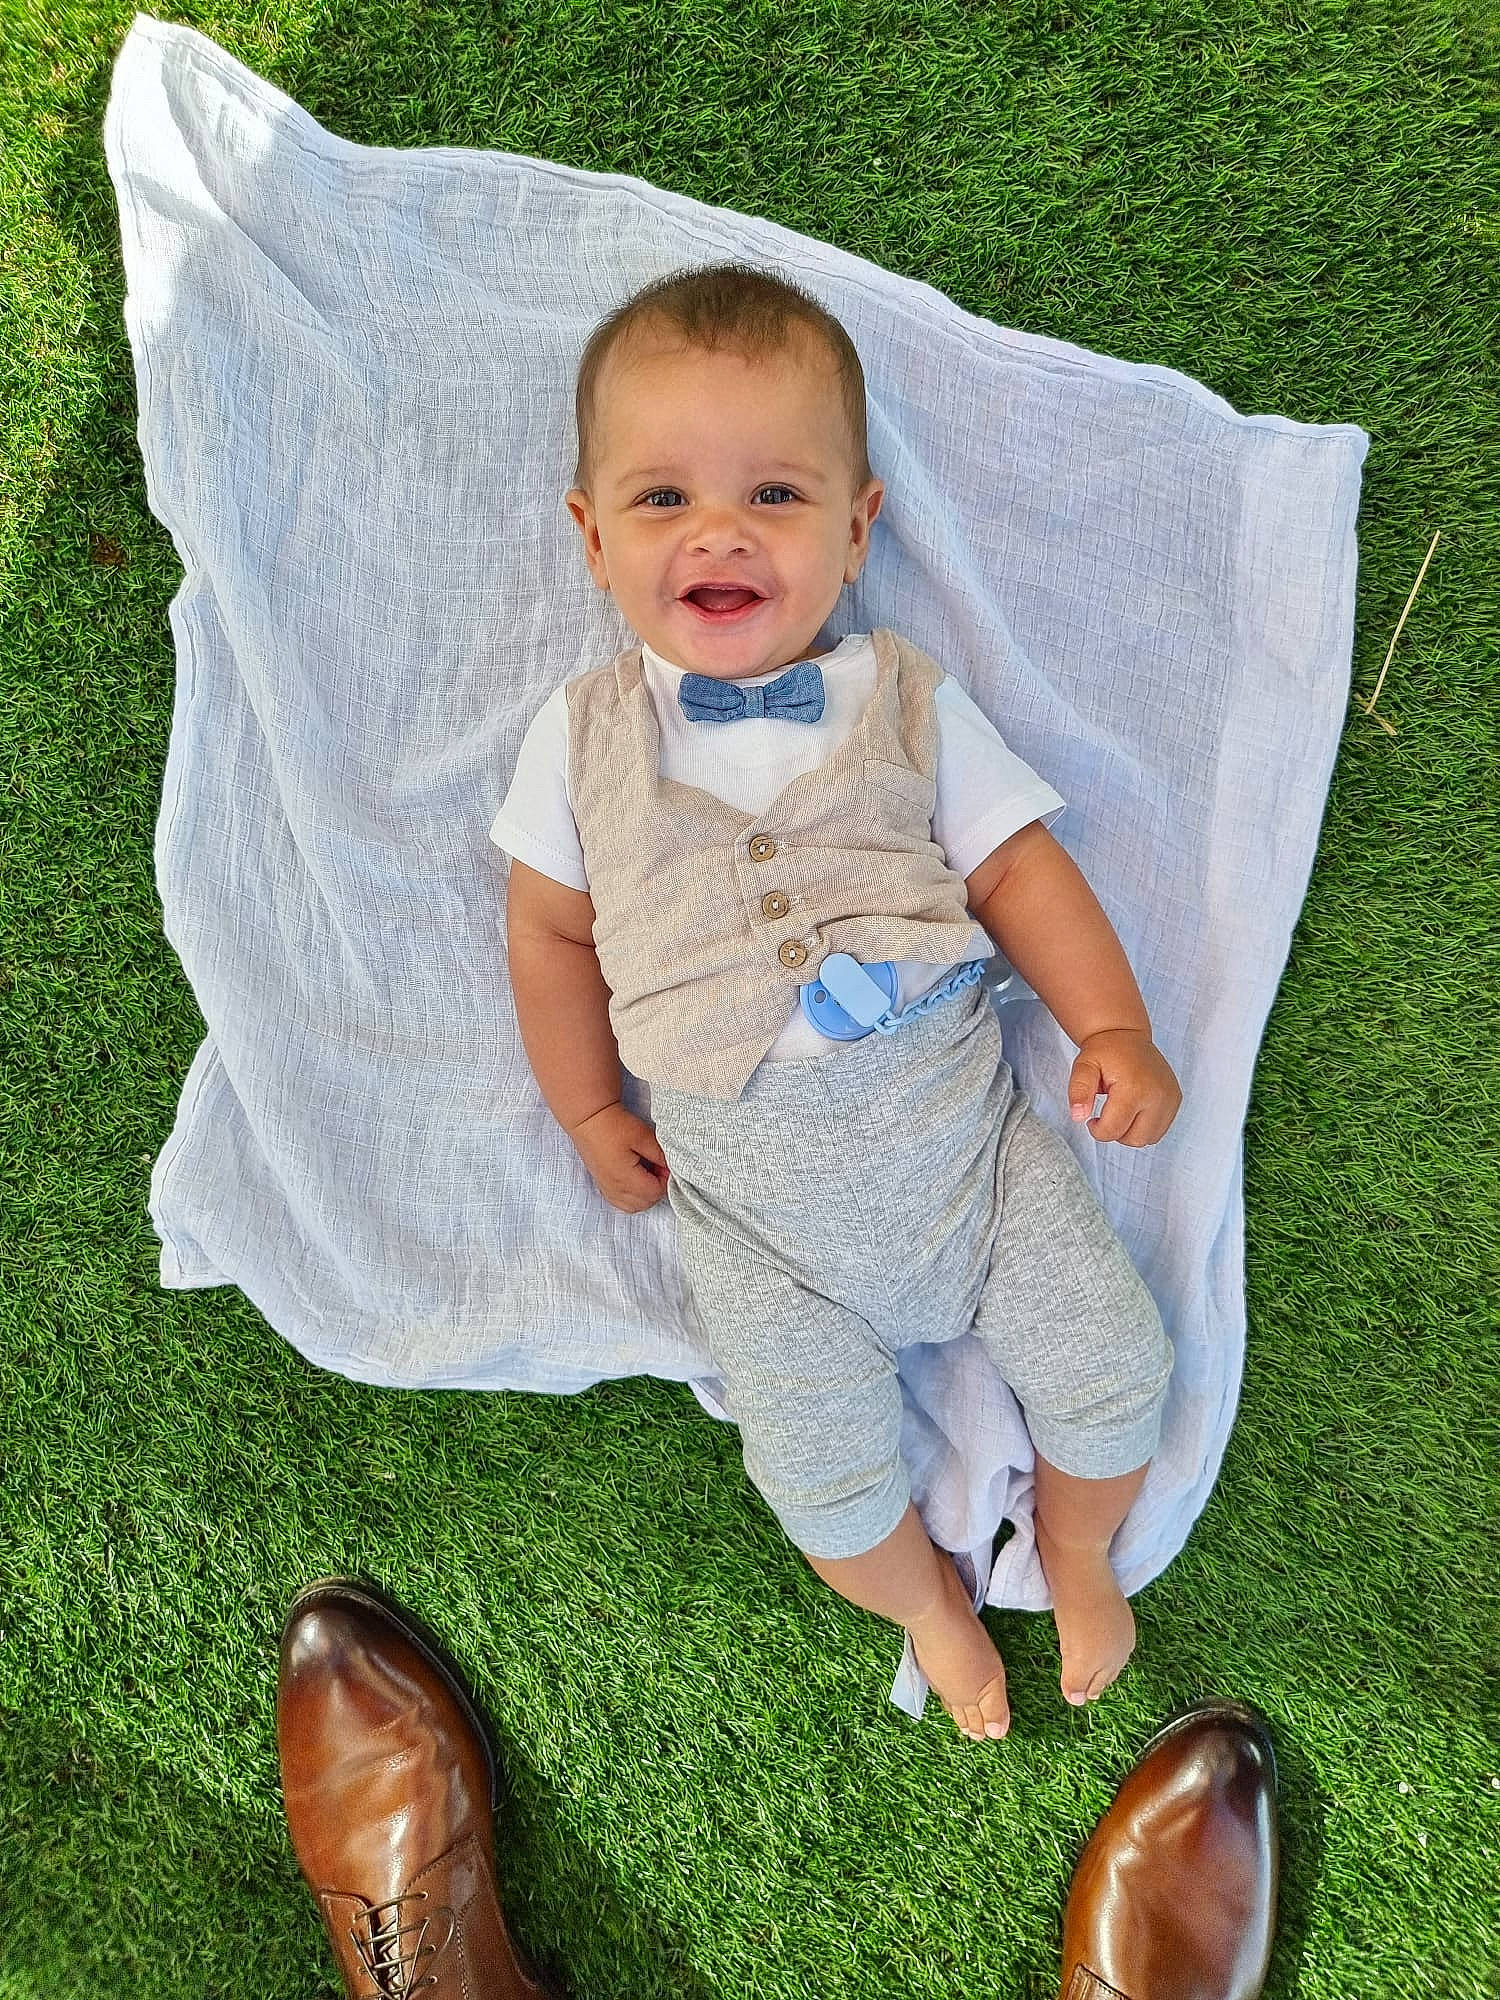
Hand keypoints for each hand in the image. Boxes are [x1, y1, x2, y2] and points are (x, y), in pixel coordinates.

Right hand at [568, 1101, 671, 1211]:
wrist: (588, 1119)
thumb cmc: (614, 1125)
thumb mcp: (643, 1136)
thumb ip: (659, 1155)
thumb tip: (670, 1168)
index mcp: (625, 1177)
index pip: (655, 1192)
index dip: (665, 1179)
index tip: (664, 1163)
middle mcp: (615, 1188)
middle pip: (646, 1203)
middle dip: (657, 1188)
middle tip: (657, 1167)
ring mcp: (607, 1188)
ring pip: (634, 1206)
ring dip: (646, 1195)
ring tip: (647, 1174)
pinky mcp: (602, 1185)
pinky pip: (621, 1203)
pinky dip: (633, 1198)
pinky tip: (636, 1181)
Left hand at [1067, 1029, 1180, 1145]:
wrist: (1126, 1035)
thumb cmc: (1105, 1051)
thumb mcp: (1083, 1067)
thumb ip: (1078, 1092)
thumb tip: (1078, 1115)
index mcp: (1134, 1089)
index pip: (1114, 1131)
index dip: (1097, 1130)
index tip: (1092, 1118)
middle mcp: (1157, 1095)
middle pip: (1134, 1140)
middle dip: (1116, 1132)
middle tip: (1107, 1112)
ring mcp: (1170, 1098)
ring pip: (1148, 1138)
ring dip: (1131, 1131)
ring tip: (1121, 1109)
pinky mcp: (1175, 1099)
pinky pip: (1159, 1129)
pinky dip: (1144, 1126)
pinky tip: (1134, 1109)